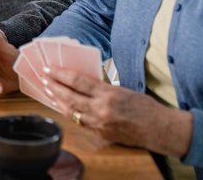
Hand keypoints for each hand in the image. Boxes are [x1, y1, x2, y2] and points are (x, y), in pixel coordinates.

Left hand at [43, 67, 192, 156]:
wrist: (159, 129)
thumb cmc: (145, 107)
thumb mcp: (123, 89)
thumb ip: (102, 87)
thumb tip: (83, 81)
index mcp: (109, 94)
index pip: (78, 82)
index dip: (61, 74)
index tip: (49, 68)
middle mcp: (101, 110)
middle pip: (69, 96)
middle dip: (54, 86)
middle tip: (44, 77)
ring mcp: (99, 123)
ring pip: (70, 111)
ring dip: (57, 100)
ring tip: (48, 90)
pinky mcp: (100, 133)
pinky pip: (79, 121)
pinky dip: (68, 112)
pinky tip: (61, 106)